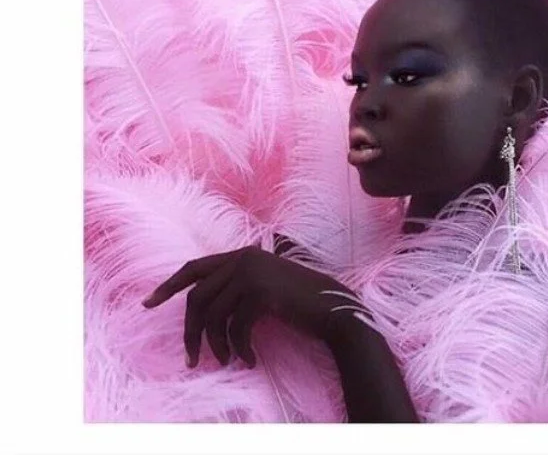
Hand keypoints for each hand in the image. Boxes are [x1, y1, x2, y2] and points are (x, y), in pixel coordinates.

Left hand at [142, 247, 358, 367]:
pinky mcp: (260, 292)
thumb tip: (201, 309)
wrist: (332, 308)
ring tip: (226, 361)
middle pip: (197, 296)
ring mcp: (252, 273)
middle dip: (190, 331)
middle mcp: (244, 257)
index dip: (169, 285)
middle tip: (192, 358)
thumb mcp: (264, 288)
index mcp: (243, 254)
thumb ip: (236, 286)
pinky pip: (234, 328)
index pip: (194, 267)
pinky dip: (238, 349)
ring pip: (212, 315)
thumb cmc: (299, 303)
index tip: (147, 303)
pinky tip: (248, 360)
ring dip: (216, 345)